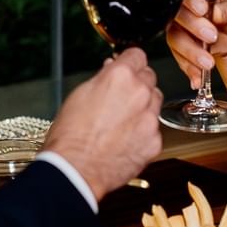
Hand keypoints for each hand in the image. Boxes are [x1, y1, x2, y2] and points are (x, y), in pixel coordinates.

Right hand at [43, 48, 163, 199]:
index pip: (137, 55)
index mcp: (119, 77)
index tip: (127, 67)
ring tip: (122, 121)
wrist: (75, 171)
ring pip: (155, 103)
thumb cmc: (70, 136)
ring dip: (144, 107)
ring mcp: (150, 119)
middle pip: (149, 78)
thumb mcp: (79, 95)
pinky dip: (143, 133)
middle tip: (121, 97)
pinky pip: (154, 130)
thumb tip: (111, 70)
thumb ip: (102, 79)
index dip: (129, 61)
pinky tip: (125, 141)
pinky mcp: (155, 142)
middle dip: (138, 84)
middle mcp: (140, 93)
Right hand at [166, 0, 226, 89]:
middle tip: (212, 37)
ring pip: (175, 38)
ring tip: (208, 62)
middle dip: (194, 27)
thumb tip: (216, 12)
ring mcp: (180, 28)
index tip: (203, 9)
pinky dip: (189, 68)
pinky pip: (179, 58)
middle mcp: (185, 9)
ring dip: (191, 52)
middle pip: (177, 15)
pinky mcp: (180, 47)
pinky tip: (198, 76)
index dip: (191, 1)